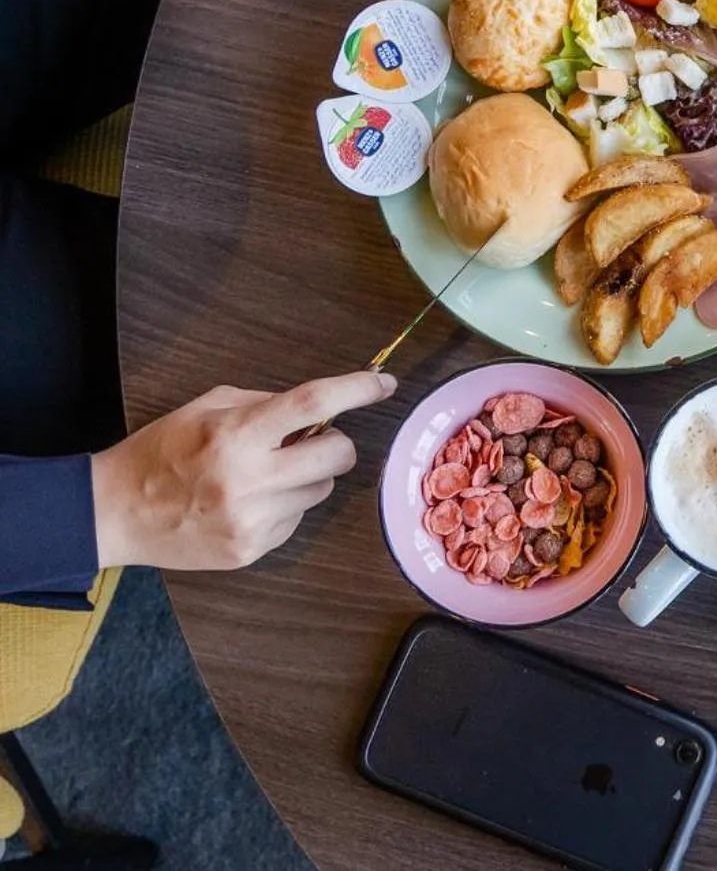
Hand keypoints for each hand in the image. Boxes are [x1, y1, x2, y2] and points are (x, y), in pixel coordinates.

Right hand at [90, 371, 394, 571]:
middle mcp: (249, 479)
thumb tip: (319, 408)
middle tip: (307, 440)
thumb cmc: (160, 452)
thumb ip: (264, 403)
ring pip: (322, 490)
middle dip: (334, 442)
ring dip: (307, 477)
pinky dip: (284, 506)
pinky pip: (297, 519)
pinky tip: (247, 503)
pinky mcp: (251, 550)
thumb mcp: (205, 408)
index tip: (383, 384)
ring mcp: (252, 520)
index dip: (356, 390)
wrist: (115, 513)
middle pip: (337, 454)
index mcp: (235, 435)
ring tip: (263, 475)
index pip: (313, 405)